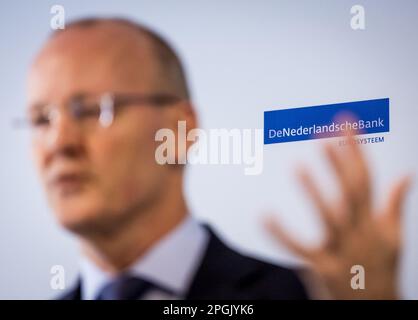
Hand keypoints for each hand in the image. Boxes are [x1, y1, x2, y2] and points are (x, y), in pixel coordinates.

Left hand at [266, 130, 411, 298]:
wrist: (376, 310)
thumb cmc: (381, 270)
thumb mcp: (394, 237)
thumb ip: (395, 205)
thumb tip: (405, 175)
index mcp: (374, 222)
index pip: (366, 178)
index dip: (356, 149)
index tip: (345, 123)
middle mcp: (361, 234)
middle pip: (350, 193)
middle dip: (338, 162)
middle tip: (321, 135)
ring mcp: (343, 252)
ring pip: (330, 217)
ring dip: (315, 191)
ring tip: (298, 165)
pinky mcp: (323, 269)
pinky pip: (300, 249)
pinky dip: (282, 233)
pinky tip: (265, 214)